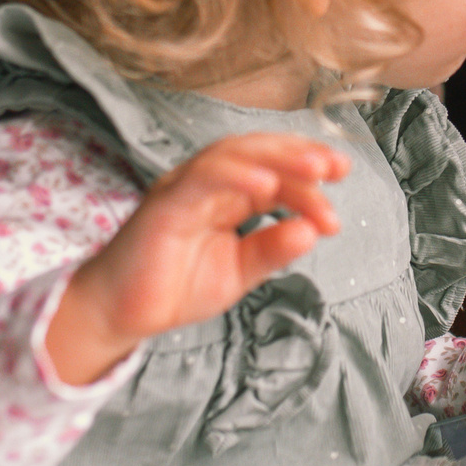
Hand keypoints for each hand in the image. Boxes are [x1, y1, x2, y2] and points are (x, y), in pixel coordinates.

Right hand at [50, 133, 347, 384]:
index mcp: (228, 194)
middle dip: (300, 154)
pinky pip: (201, 179)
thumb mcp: (240, 272)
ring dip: (276, 159)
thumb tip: (312, 231)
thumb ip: (273, 250)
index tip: (343, 175)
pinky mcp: (164, 204)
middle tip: (337, 167)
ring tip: (314, 170)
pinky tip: (267, 186)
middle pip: (258, 152)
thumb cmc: (176, 286)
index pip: (274, 169)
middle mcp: (207, 183)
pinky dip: (235, 177)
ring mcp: (184, 188)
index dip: (308, 170)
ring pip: (233, 156)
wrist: (121, 314)